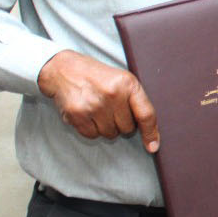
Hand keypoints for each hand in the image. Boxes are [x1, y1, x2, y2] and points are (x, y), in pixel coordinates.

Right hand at [37, 49, 158, 151]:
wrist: (65, 70)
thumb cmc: (98, 77)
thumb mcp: (122, 80)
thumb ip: (135, 100)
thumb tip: (148, 130)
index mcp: (128, 84)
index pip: (146, 114)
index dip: (150, 133)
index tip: (153, 146)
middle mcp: (113, 94)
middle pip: (127, 128)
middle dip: (122, 124)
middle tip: (112, 110)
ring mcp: (94, 105)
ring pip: (110, 134)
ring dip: (106, 127)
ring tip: (99, 110)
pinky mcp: (78, 114)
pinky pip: (92, 135)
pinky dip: (92, 129)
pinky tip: (88, 114)